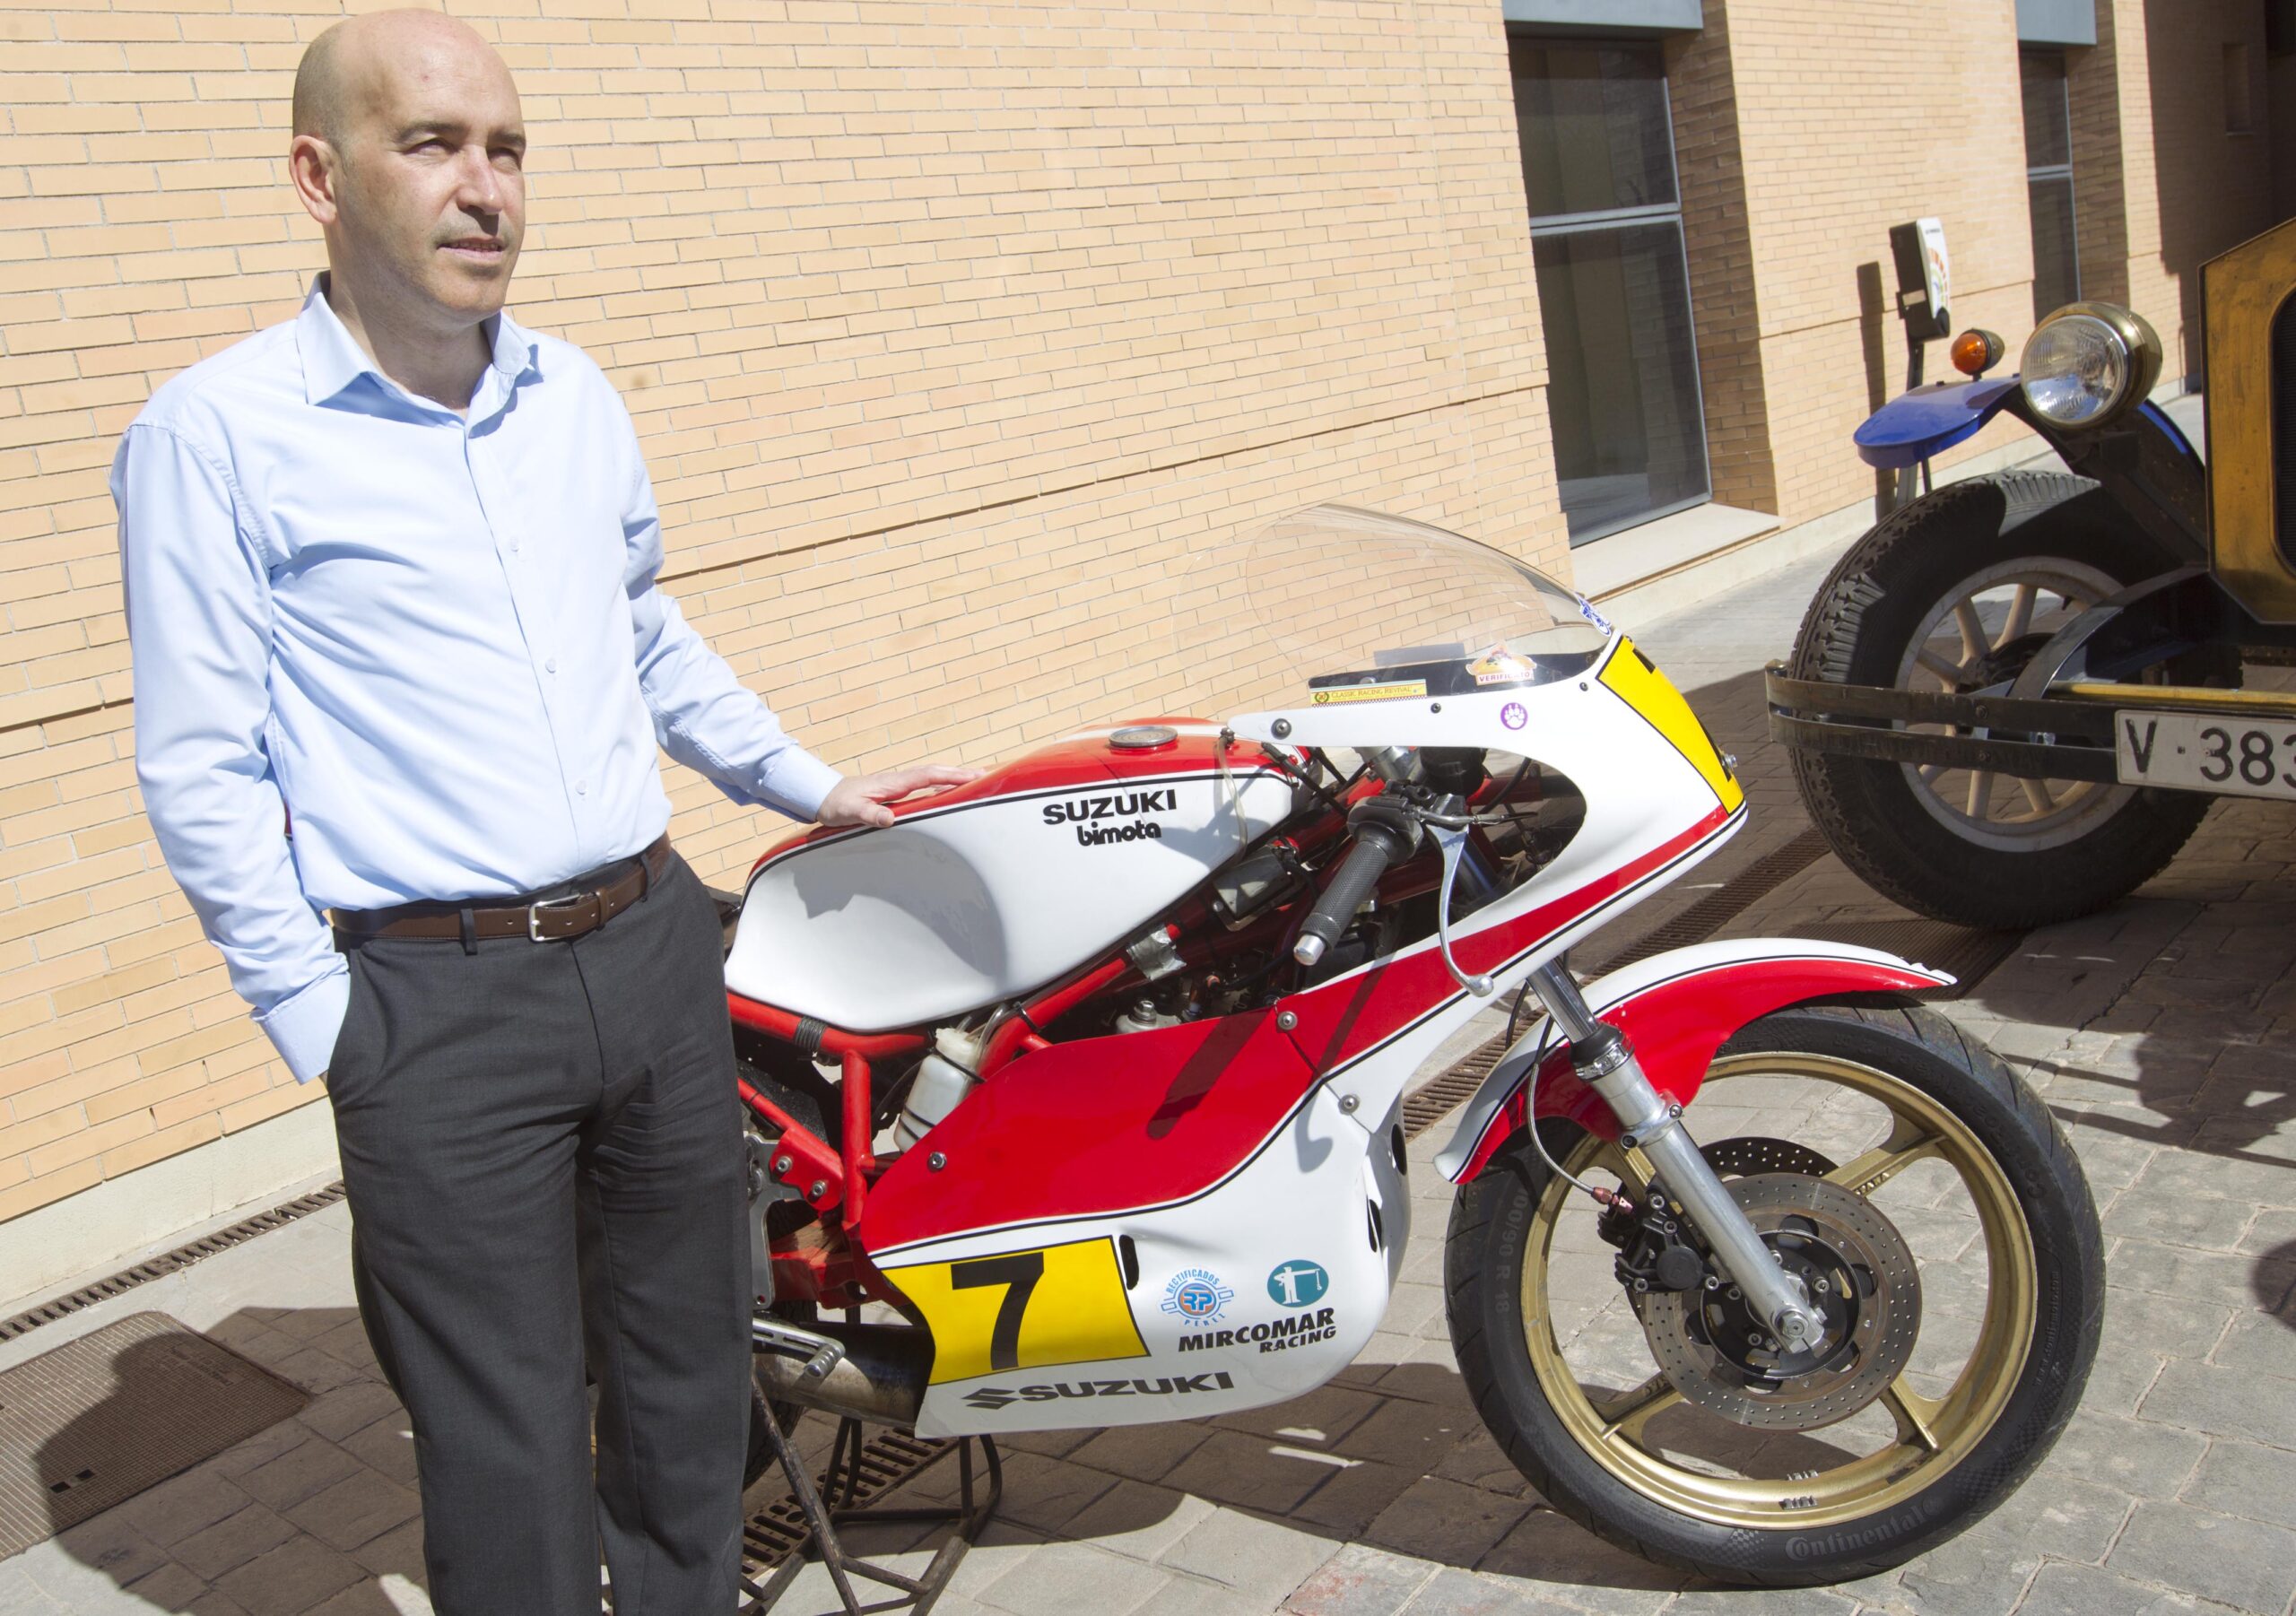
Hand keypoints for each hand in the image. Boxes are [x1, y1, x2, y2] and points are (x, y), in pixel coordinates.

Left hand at [818, 764, 982, 828]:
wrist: (822, 796)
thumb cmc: (836, 804)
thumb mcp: (851, 812)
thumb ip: (870, 814)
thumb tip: (890, 819)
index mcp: (893, 783)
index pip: (928, 776)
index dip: (951, 775)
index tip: (973, 776)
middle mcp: (898, 781)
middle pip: (936, 773)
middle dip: (960, 773)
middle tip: (985, 776)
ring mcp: (898, 786)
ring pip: (931, 779)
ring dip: (952, 779)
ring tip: (975, 782)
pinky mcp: (895, 793)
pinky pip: (924, 786)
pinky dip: (940, 786)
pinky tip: (948, 792)